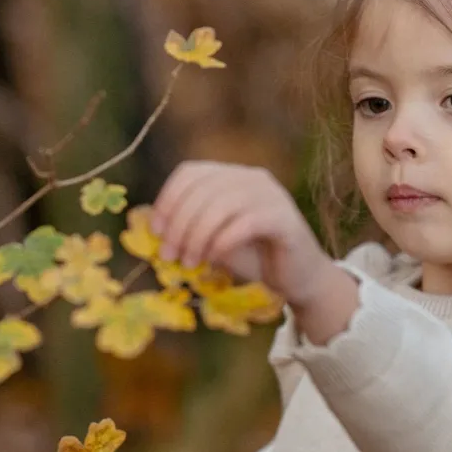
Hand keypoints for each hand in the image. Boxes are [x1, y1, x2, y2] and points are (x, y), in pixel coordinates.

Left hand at [150, 161, 336, 308]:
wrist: (298, 279)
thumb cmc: (254, 258)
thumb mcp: (214, 238)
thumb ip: (190, 226)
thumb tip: (153, 224)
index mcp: (233, 175)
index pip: (191, 173)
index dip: (168, 199)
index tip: (156, 231)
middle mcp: (253, 177)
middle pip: (203, 190)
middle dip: (179, 224)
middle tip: (169, 255)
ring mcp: (272, 195)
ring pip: (221, 205)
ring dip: (197, 236)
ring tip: (189, 263)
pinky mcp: (285, 218)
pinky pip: (246, 223)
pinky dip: (222, 242)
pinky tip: (214, 259)